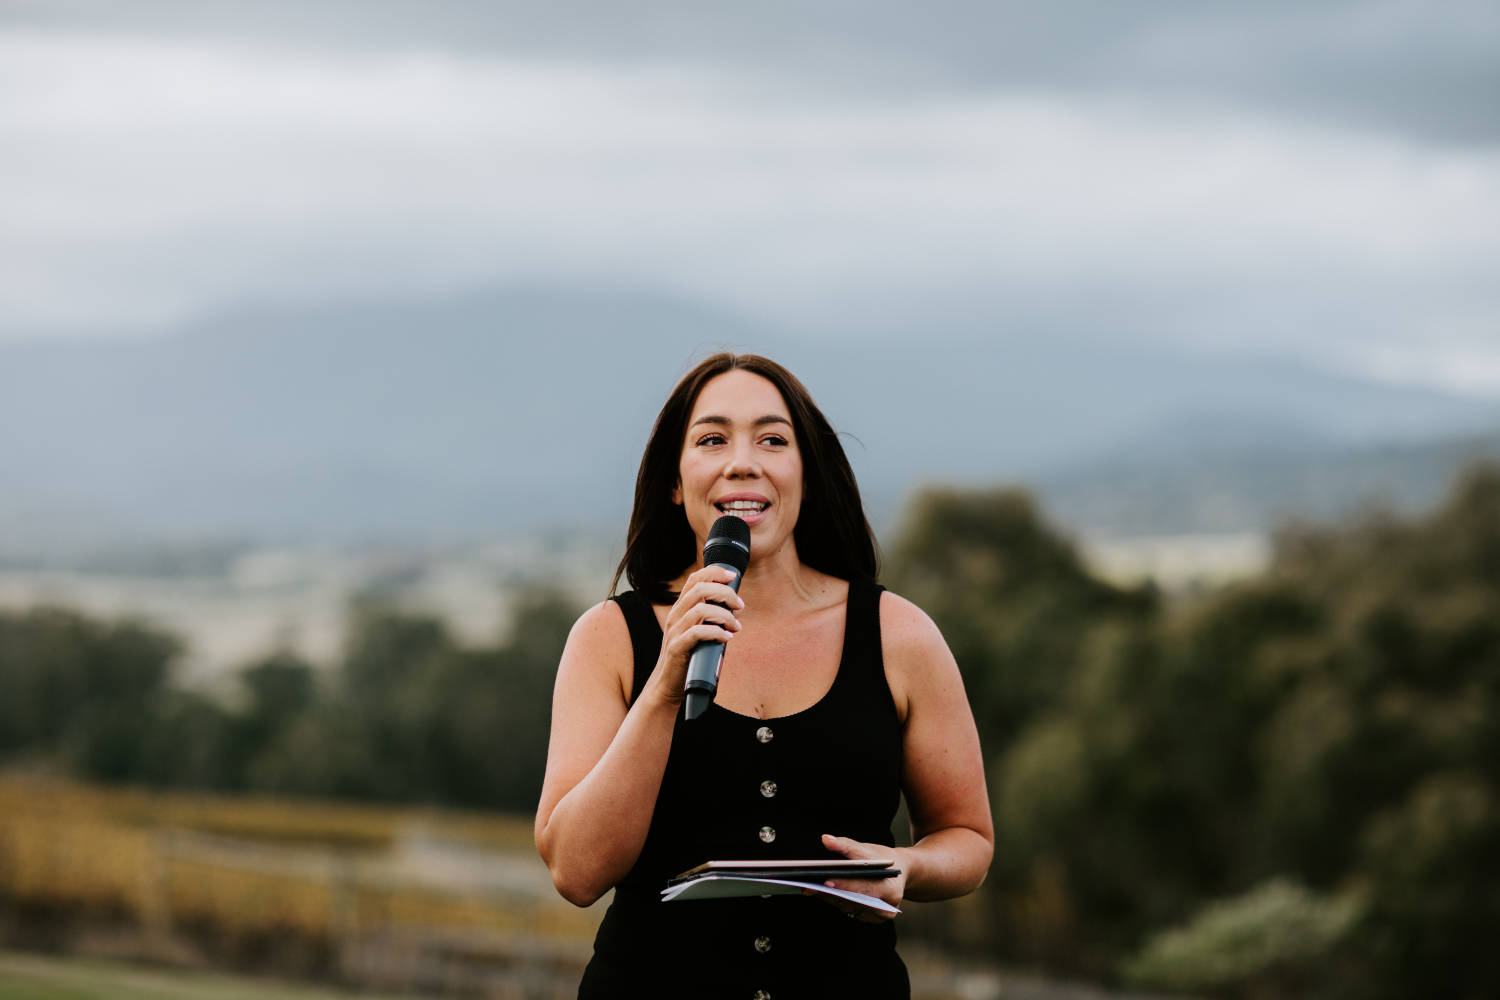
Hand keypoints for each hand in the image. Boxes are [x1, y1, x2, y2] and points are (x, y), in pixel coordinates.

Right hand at [648, 565, 743, 701]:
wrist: (668, 684)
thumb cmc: (688, 656)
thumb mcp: (699, 630)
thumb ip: (713, 616)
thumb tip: (737, 606)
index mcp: (681, 608)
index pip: (695, 579)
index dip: (714, 573)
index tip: (733, 576)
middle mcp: (676, 615)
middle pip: (700, 589)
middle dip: (725, 594)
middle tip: (740, 606)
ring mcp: (675, 631)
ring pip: (700, 609)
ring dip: (724, 615)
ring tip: (736, 626)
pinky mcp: (677, 648)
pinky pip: (697, 633)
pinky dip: (716, 632)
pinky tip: (727, 638)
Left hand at [816, 833, 907, 923]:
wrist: (897, 872)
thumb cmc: (882, 859)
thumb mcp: (867, 849)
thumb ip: (846, 845)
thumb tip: (826, 839)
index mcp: (891, 890)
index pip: (864, 889)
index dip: (845, 885)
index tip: (826, 881)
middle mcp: (886, 909)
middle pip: (853, 901)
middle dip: (830, 892)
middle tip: (808, 885)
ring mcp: (877, 917)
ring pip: (847, 907)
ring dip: (828, 897)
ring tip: (808, 887)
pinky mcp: (868, 919)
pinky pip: (847, 909)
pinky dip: (834, 900)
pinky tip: (819, 892)